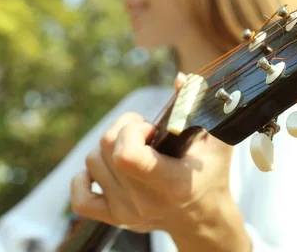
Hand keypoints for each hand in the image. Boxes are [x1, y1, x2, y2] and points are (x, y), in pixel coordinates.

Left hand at [70, 73, 250, 250]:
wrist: (202, 219)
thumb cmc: (211, 174)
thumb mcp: (216, 140)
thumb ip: (199, 107)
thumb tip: (181, 78)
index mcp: (173, 184)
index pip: (126, 155)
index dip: (131, 130)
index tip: (151, 128)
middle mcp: (146, 202)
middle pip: (106, 149)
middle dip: (123, 128)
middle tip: (145, 132)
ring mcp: (127, 213)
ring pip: (92, 162)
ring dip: (109, 148)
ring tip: (136, 150)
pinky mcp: (114, 218)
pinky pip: (80, 197)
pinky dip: (85, 177)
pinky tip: (106, 169)